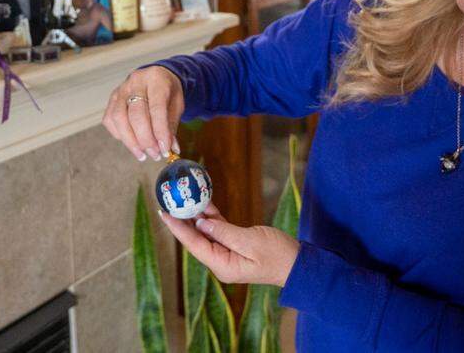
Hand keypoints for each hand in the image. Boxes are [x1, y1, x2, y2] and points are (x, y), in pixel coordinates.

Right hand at [103, 66, 183, 161]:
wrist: (156, 77)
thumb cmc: (167, 92)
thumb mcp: (177, 105)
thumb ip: (171, 125)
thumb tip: (168, 148)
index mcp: (156, 80)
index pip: (156, 107)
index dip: (160, 131)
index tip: (165, 149)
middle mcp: (136, 82)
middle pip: (135, 114)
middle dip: (145, 139)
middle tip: (155, 154)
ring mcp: (121, 90)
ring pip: (118, 118)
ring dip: (130, 141)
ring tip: (143, 154)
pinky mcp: (112, 99)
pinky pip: (110, 120)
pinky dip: (120, 135)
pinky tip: (132, 143)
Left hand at [160, 203, 298, 286]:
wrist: (299, 265)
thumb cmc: (278, 255)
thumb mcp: (251, 241)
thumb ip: (225, 232)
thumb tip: (201, 223)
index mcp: (222, 265)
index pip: (194, 244)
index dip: (178, 228)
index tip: (164, 213)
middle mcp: (221, 261)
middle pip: (195, 239)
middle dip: (182, 220)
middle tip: (168, 202)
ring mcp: (227, 253)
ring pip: (205, 232)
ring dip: (195, 215)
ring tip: (181, 198)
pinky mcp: (235, 245)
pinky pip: (218, 229)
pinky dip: (211, 215)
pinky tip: (203, 201)